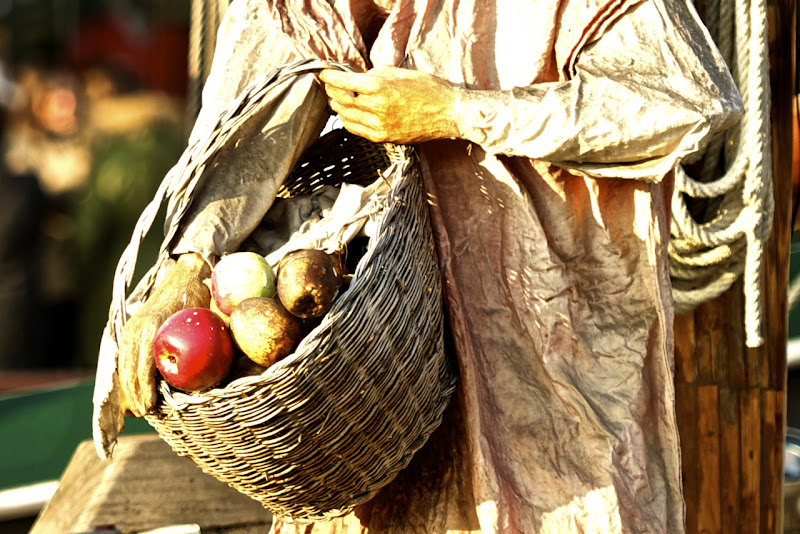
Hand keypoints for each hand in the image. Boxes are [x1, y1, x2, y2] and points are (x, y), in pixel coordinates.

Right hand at [118, 252, 211, 416]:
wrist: (185, 275)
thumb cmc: (200, 295)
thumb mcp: (211, 312)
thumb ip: (218, 333)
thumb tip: (237, 358)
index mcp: (154, 325)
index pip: (145, 361)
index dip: (146, 385)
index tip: (151, 404)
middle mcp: (138, 327)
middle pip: (130, 368)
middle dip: (134, 393)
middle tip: (146, 413)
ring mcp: (131, 328)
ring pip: (124, 365)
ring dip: (128, 389)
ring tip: (139, 410)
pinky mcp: (130, 330)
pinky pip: (125, 358)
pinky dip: (127, 376)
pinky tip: (135, 394)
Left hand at [319, 66, 458, 143]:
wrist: (447, 113)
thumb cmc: (427, 89)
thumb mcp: (399, 73)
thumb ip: (375, 75)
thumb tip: (358, 78)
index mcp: (379, 88)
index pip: (344, 83)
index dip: (330, 78)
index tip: (324, 74)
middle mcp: (376, 108)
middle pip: (342, 100)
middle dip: (332, 92)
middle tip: (328, 86)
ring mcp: (379, 126)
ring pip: (347, 117)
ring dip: (338, 107)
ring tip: (335, 100)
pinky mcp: (384, 138)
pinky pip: (357, 130)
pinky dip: (348, 121)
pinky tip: (347, 115)